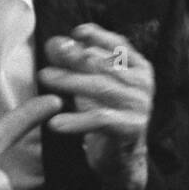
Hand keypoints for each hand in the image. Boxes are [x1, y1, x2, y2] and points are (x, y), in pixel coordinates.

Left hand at [39, 23, 152, 189]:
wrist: (121, 157)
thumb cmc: (104, 114)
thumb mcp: (90, 85)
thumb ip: (75, 63)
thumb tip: (54, 43)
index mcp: (138, 67)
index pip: (118, 44)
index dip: (97, 36)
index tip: (75, 32)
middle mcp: (143, 83)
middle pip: (104, 65)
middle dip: (73, 59)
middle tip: (48, 54)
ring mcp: (140, 105)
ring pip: (101, 87)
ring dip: (70, 82)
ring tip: (45, 78)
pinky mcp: (132, 127)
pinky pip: (100, 119)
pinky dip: (76, 120)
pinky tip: (54, 123)